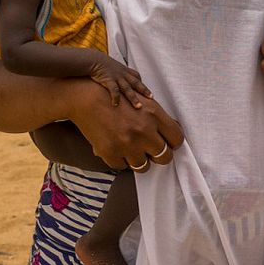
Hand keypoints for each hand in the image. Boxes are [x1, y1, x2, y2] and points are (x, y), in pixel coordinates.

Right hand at [67, 79, 182, 169]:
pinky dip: (121, 160)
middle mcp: (143, 131)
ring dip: (139, 160)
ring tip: (132, 150)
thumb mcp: (142, 99)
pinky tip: (117, 148)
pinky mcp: (111, 153)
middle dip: (159, 156)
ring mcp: (127, 144)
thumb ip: (158, 117)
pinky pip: (123, 166)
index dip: (173, 144)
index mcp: (154, 115)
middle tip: (152, 152)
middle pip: (165, 157)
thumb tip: (174, 131)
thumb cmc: (116, 97)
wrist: (86, 98)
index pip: (177, 139)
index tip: (167, 144)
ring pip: (143, 166)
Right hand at [90, 54, 151, 108]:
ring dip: (133, 98)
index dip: (141, 83)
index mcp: (124, 70)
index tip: (146, 90)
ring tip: (138, 107)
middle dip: (144, 91)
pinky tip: (116, 105)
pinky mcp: (108, 80)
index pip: (136, 76)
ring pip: (127, 89)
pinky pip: (114, 90)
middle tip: (152, 98)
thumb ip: (116, 72)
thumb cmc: (100, 63)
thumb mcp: (111, 66)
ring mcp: (116, 77)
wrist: (93, 59)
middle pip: (136, 83)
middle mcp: (122, 74)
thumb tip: (116, 78)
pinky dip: (116, 98)